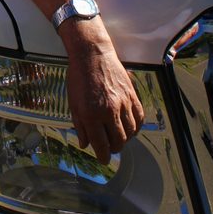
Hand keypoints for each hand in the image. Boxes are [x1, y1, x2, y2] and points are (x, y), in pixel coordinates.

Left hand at [62, 25, 144, 164]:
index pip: (101, 145)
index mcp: (91, 114)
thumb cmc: (79, 76)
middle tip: (109, 147)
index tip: (102, 159)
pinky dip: (136, 126)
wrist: (92, 54)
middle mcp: (109, 111)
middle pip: (118, 142)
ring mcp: (123, 103)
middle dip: (113, 148)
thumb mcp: (73, 103)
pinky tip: (129, 127)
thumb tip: (85, 143)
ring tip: (118, 136)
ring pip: (131, 132)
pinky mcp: (132, 95)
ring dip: (125, 138)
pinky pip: (139, 118)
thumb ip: (80, 125)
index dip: (102, 156)